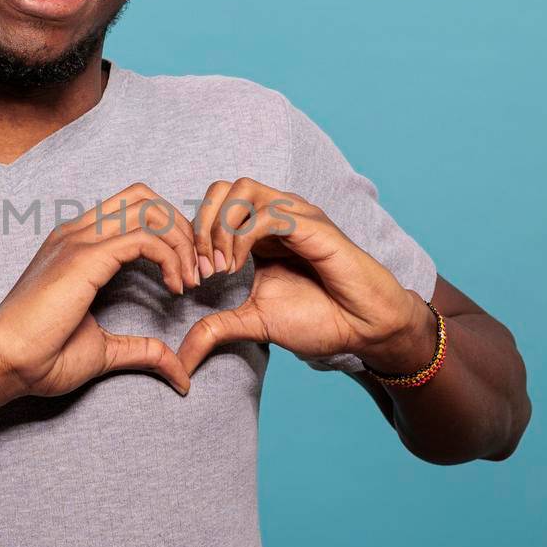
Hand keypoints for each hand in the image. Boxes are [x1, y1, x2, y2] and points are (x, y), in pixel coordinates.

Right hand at [0, 183, 201, 400]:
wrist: (4, 363)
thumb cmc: (40, 358)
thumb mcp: (104, 350)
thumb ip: (142, 350)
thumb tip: (178, 371)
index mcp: (77, 245)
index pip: (133, 209)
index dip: (169, 233)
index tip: (187, 275)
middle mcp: (77, 233)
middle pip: (145, 198)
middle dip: (182, 228)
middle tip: (198, 270)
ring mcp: (79, 240)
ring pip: (148, 209)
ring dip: (182, 241)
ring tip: (191, 279)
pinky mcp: (85, 257)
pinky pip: (144, 237)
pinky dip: (171, 256)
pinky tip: (174, 287)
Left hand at [177, 177, 431, 374]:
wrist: (365, 327)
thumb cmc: (320, 318)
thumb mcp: (254, 322)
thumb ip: (216, 329)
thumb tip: (181, 358)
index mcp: (259, 232)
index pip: (213, 206)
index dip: (193, 236)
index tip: (192, 279)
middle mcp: (276, 215)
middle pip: (221, 188)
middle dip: (200, 225)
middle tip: (200, 268)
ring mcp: (295, 215)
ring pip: (241, 191)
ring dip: (218, 228)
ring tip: (218, 268)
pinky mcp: (312, 226)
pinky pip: (267, 214)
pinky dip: (241, 238)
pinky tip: (236, 268)